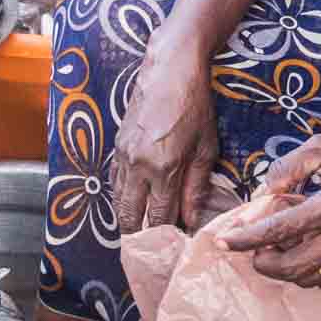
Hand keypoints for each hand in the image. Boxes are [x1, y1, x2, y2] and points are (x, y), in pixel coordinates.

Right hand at [111, 52, 219, 233]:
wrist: (169, 70)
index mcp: (164, 169)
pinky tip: (131, 203)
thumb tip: (192, 218)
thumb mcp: (206, 147)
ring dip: (127, 219)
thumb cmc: (195, 106)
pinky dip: (121, 196)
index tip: (172, 249)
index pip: (160, 216)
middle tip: (149, 250)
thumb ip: (197, 186)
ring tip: (139, 233)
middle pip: (130, 216)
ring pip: (118, 200)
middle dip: (139, 237)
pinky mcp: (116, 145)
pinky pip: (114, 181)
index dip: (166, 236)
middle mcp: (138, 166)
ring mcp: (123, 155)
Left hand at [223, 134, 320, 286]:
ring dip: (284, 268)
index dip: (246, 238)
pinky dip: (309, 275)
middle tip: (253, 247)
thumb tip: (261, 193)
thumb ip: (287, 167)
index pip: (279, 229)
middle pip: (290, 266)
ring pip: (308, 278)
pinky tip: (305, 254)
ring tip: (279, 247)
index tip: (223, 240)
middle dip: (262, 261)